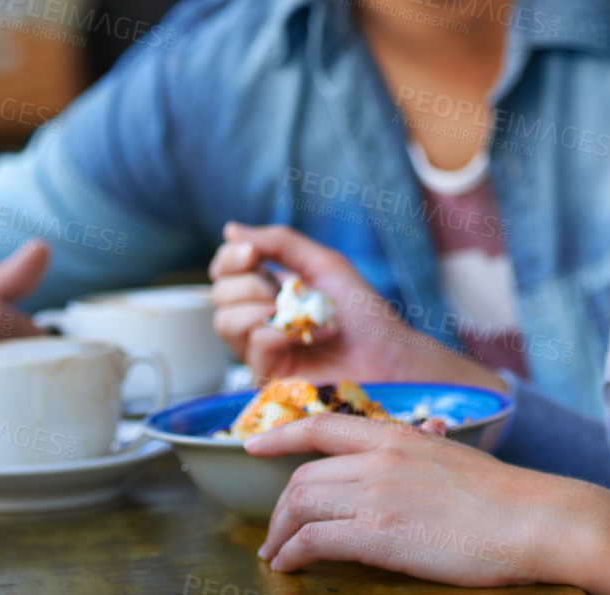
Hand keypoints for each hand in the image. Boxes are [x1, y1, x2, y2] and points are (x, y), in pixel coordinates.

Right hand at [207, 222, 501, 391]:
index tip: (251, 252)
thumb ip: (279, 243)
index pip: (224, 273)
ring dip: (262, 308)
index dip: (229, 259)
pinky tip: (317, 334)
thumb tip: (230, 229)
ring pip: (226, 323)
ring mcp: (262, 352)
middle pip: (218, 297)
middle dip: (248, 284)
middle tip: (284, 289)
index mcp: (267, 292)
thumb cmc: (362, 313)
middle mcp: (258, 321)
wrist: (391, 354)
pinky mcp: (271, 380)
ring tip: (301, 312)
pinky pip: (255, 347)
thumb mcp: (323, 264)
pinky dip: (283, 333)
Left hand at [249, 415, 609, 592]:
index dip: (282, 437)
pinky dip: (292, 552)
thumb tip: (430, 431)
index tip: (253, 445)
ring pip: (300, 503)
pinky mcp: (378, 532)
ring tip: (275, 553)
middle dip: (279, 505)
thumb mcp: (456, 457)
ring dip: (279, 532)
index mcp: (397, 437)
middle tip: (274, 530)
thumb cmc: (504, 497)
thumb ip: (429, 447)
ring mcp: (377, 494)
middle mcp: (379, 458)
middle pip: (304, 474)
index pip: (323, 426)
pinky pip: (314, 538)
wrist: (533, 519)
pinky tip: (290, 565)